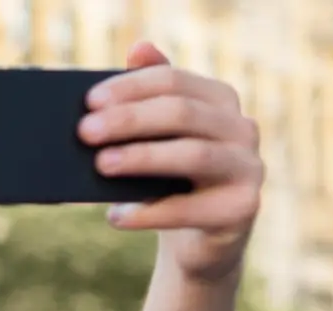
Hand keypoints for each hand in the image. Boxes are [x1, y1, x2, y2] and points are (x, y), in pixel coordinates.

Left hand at [80, 42, 262, 283]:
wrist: (198, 240)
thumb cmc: (170, 181)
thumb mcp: (159, 138)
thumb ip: (150, 97)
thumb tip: (138, 48)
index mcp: (220, 100)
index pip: (174, 82)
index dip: (131, 88)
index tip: (90, 102)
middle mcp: (242, 128)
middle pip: (182, 113)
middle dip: (130, 120)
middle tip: (85, 132)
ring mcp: (248, 168)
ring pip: (194, 155)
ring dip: (142, 158)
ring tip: (101, 166)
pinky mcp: (241, 210)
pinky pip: (191, 209)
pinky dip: (150, 212)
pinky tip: (115, 216)